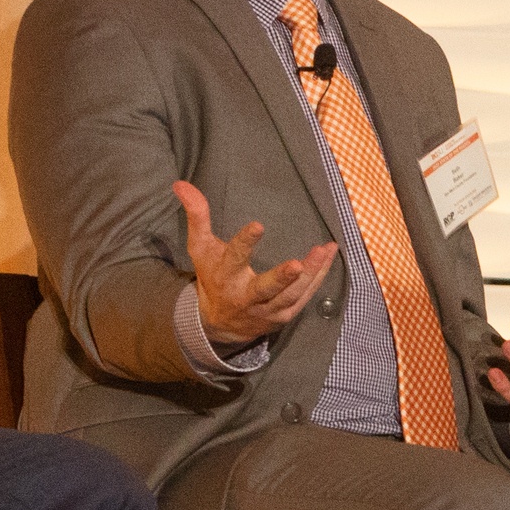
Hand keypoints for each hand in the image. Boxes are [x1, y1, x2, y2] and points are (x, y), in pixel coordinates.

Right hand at [176, 179, 335, 343]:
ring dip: (311, 274)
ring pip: (291, 295)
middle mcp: (246, 296)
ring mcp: (267, 310)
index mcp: (225, 276)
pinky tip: (329, 256)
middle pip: (265, 289)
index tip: (258, 226)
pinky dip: (319, 278)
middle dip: (281, 278)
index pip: (235, 258)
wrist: (220, 324)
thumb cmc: (212, 277)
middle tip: (297, 264)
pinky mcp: (283, 316)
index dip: (245, 242)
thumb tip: (180, 184)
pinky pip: (304, 297)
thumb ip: (196, 217)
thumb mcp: (201, 248)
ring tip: (324, 250)